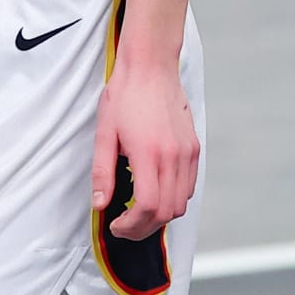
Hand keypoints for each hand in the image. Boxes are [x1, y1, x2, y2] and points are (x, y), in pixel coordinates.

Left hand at [90, 65, 198, 240]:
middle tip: (125, 226)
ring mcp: (187, 153)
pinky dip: (174, 199)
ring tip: (138, 213)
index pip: (148, 207)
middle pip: (168, 212)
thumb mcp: (104, 133)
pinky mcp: (194, 148)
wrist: (151, 66)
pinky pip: (190, 186)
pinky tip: (156, 193)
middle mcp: (173, 156)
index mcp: (148, 153)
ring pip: (182, 203)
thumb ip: (102, 172)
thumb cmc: (125, 95)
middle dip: (144, 228)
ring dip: (161, 216)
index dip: (132, 226)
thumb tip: (100, 203)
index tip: (117, 226)